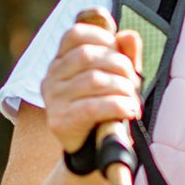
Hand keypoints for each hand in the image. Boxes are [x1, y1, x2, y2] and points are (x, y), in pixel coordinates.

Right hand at [39, 18, 143, 155]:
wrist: (92, 150)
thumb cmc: (103, 108)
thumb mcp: (115, 78)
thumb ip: (124, 55)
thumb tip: (129, 36)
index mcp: (61, 62)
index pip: (74, 34)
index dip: (100, 35)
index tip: (118, 48)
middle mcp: (51, 77)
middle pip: (88, 55)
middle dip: (119, 64)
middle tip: (133, 81)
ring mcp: (53, 99)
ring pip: (94, 80)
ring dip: (122, 87)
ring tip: (132, 98)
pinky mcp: (59, 120)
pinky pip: (93, 106)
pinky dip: (118, 106)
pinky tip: (130, 110)